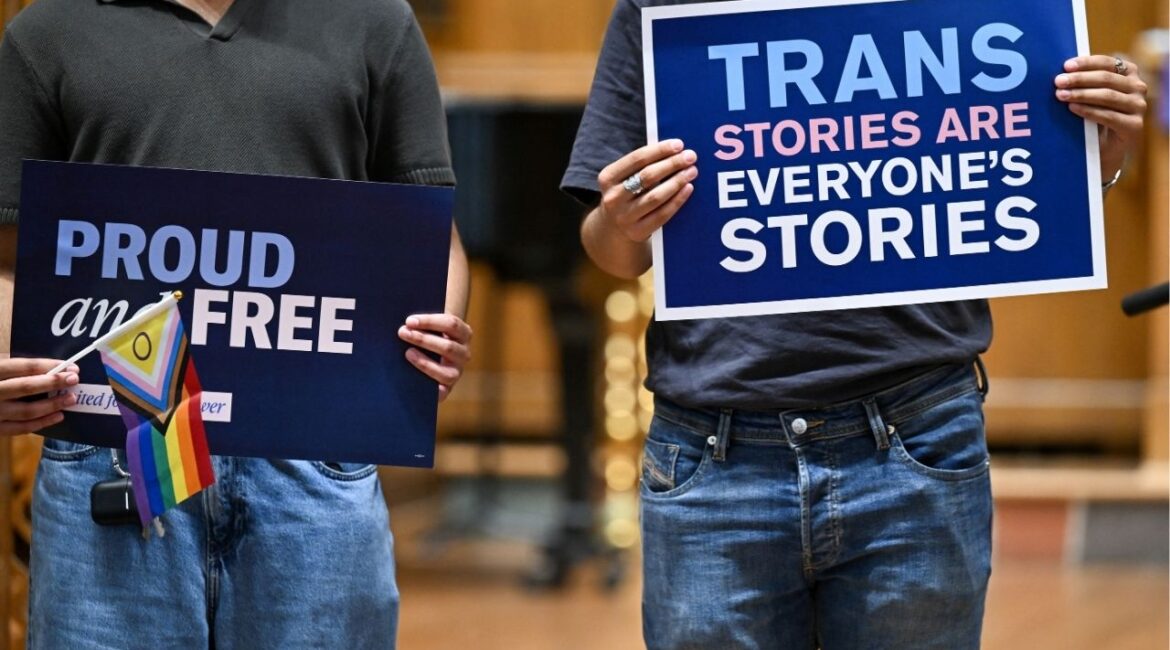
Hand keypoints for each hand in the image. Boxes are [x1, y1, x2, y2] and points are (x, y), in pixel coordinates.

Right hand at [0, 358, 78, 434]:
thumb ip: (14, 367)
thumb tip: (50, 367)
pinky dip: (41, 423)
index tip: (70, 366)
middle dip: (52, 383)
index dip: (48, 366)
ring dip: (51, 405)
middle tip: (74, 380)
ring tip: (71, 398)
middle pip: (24, 387)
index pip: (23, 366)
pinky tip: (58, 416)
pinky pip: (19, 428)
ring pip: (25, 410)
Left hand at [398, 314, 471, 401]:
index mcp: (463, 333)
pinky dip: (429, 387)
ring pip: (446, 372)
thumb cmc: (428, 335)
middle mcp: (464, 354)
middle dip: (423, 340)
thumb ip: (422, 322)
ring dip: (425, 363)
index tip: (409, 321)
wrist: (433, 356)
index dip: (430, 322)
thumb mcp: (432, 326)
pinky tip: (413, 379)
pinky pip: (440, 391)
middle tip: (402, 333)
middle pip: (448, 347)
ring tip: (408, 353)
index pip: (451, 324)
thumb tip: (405, 323)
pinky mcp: (448, 388)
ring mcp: (457, 372)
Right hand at [597, 138, 697, 242]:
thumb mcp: (624, 178)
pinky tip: (688, 189)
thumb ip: (642, 165)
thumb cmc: (626, 195)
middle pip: (647, 177)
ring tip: (691, 171)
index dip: (659, 150)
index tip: (679, 144)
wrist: (614, 228)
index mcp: (607, 178)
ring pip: (656, 196)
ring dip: (677, 181)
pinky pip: (662, 214)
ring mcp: (624, 217)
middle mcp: (613, 198)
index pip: (637, 159)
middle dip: (672, 164)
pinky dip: (677, 200)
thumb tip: (674, 150)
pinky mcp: (637, 232)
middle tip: (690, 156)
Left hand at [1055, 55, 1147, 181]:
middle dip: (1079, 79)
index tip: (1066, 66)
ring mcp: (1139, 106)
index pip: (1107, 63)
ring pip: (1108, 96)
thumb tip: (1061, 73)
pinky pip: (1109, 116)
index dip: (1086, 63)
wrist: (1104, 148)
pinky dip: (1089, 111)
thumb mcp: (1090, 96)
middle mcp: (1138, 87)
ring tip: (1061, 95)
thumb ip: (1084, 83)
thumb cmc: (1094, 117)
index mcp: (1129, 73)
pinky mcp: (1135, 125)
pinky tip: (1072, 108)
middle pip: (1106, 79)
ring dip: (1082, 94)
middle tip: (1058, 82)